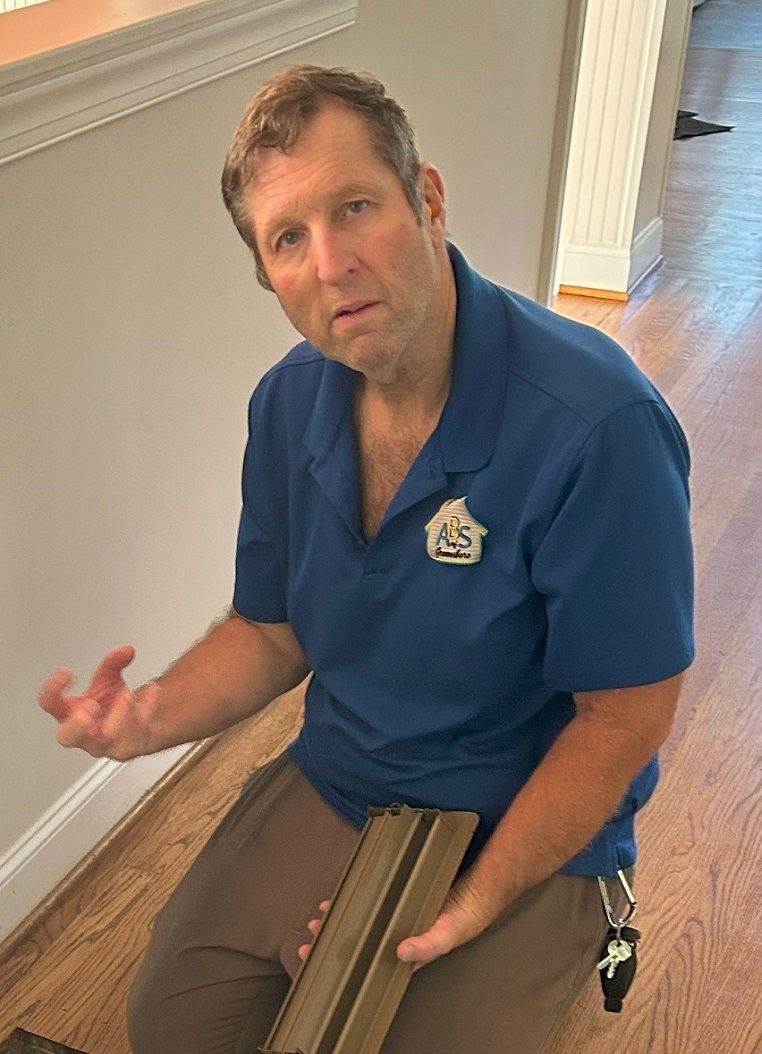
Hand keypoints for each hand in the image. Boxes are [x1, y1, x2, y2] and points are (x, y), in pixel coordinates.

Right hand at [39, 645, 160, 760]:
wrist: (135, 726)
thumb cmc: (110, 707)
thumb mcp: (107, 680)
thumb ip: (112, 663)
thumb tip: (126, 651)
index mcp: (69, 713)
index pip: (49, 704)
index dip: (52, 689)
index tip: (67, 673)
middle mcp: (83, 732)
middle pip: (68, 737)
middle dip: (77, 724)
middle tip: (91, 706)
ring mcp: (105, 743)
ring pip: (107, 736)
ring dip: (118, 712)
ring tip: (127, 693)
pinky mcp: (129, 746)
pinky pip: (137, 730)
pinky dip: (146, 707)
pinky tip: (152, 692)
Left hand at [297, 875, 499, 969]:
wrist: (480, 888)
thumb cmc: (465, 916)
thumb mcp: (448, 933)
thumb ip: (428, 944)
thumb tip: (401, 951)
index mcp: (404, 949)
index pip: (366, 959)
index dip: (341, 958)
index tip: (315, 952)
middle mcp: (397, 932)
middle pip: (358, 939)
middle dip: (332, 938)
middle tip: (309, 934)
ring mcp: (396, 913)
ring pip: (361, 919)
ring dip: (341, 918)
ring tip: (319, 915)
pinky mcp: (398, 893)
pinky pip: (370, 899)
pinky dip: (356, 898)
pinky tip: (344, 894)